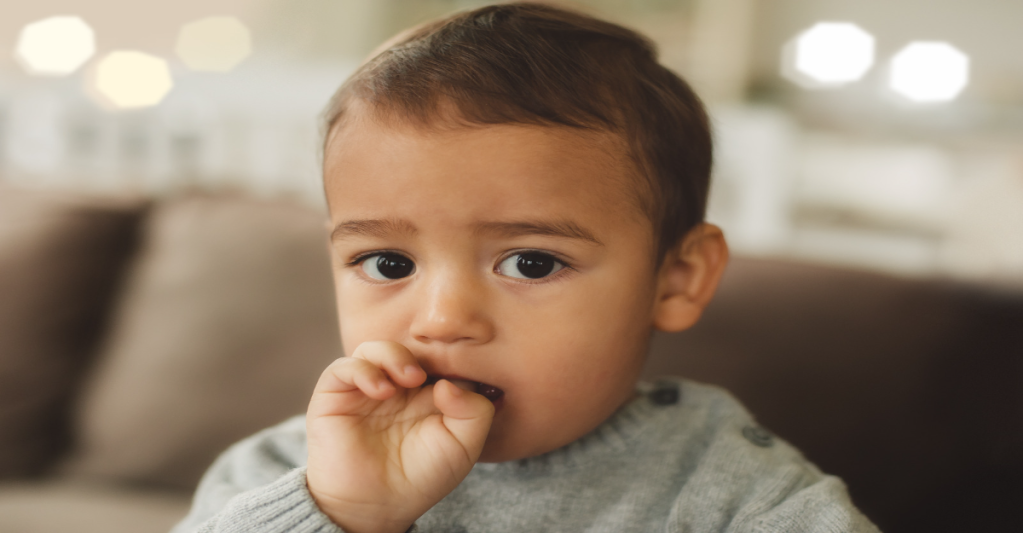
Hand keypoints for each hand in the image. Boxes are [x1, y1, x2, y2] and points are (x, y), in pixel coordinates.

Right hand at [305, 341, 494, 532]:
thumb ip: (474, 411)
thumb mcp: (463, 445)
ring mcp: (365, 389)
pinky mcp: (335, 395)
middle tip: (429, 374)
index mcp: (427, 393)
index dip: (450, 356)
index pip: (439, 356)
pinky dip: (364, 370)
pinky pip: (344, 366)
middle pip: (409, 346)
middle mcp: (396, 386)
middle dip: (422, 352)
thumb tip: (449, 382)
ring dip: (393, 355)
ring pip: (376, 348)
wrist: (375, 506)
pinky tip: (381, 391)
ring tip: (407, 379)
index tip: (463, 369)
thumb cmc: (420, 477)